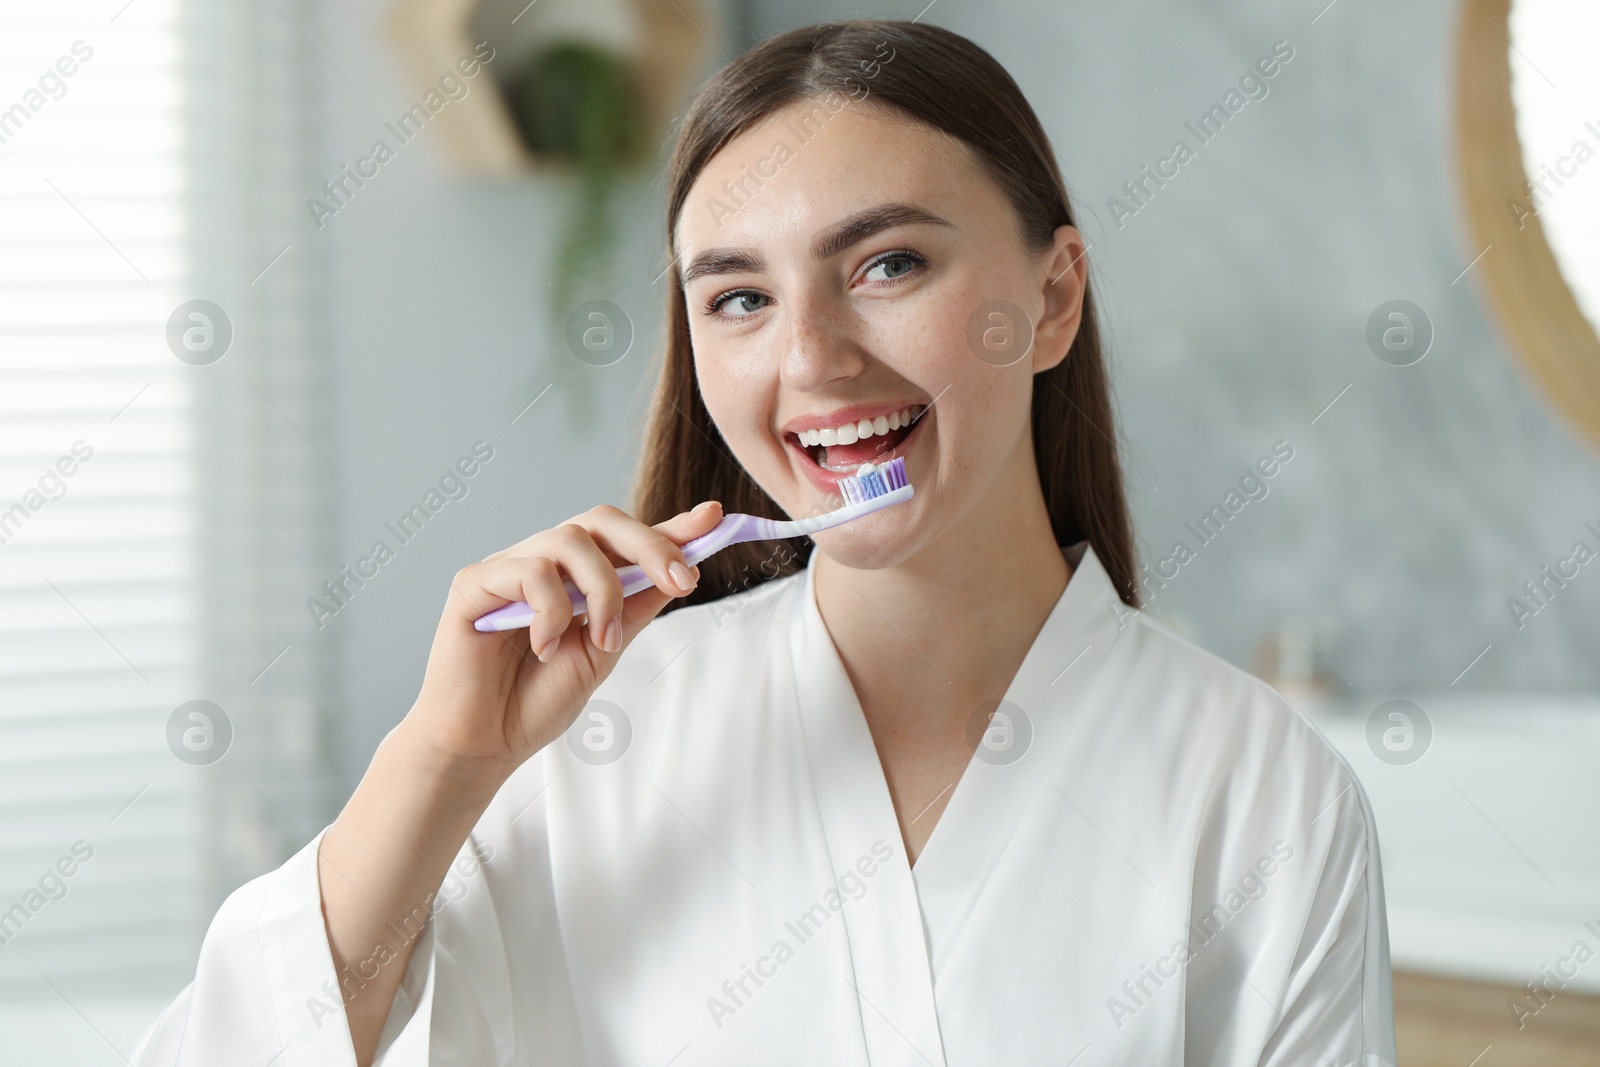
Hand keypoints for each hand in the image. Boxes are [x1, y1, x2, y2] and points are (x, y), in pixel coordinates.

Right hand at [401, 500, 724, 783]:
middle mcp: (544, 562)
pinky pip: (528, 570)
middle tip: (681, 581)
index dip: (670, 526)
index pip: (626, 540)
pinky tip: (544, 646)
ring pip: (570, 540)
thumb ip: (635, 609)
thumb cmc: (535, 701)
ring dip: (601, 591)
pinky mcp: (474, 582)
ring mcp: (508, 567)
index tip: (713, 518)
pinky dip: (551, 610)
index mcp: (576, 577)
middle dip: (650, 545)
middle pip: (601, 522)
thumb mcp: (604, 652)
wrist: (484, 744)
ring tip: (602, 641)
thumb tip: (683, 569)